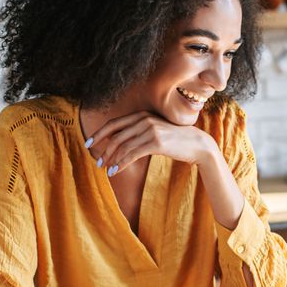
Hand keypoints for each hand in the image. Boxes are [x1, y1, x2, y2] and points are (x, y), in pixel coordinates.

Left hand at [87, 111, 215, 175]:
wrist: (197, 144)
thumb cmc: (175, 140)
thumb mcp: (155, 130)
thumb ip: (138, 131)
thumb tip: (117, 141)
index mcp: (142, 115)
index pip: (114, 123)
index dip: (99, 133)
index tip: (89, 142)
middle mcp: (145, 119)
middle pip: (116, 135)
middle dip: (104, 149)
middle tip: (98, 161)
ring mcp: (150, 130)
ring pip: (123, 146)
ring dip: (112, 159)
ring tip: (106, 169)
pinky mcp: (156, 142)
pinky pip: (132, 154)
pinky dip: (121, 163)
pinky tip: (115, 171)